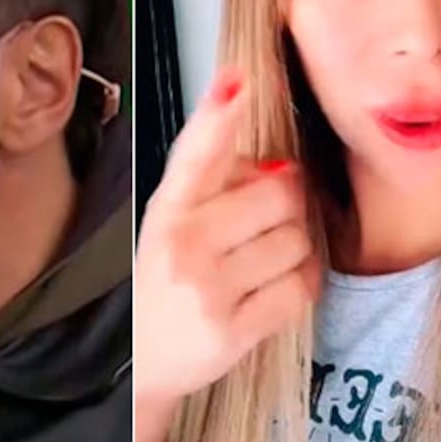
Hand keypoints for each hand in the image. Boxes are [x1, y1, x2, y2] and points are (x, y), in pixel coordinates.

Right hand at [132, 67, 321, 405]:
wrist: (141, 360)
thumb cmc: (166, 280)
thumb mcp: (173, 223)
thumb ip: (215, 185)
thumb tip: (274, 163)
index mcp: (167, 210)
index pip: (196, 153)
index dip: (218, 115)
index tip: (235, 81)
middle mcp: (183, 245)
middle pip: (276, 194)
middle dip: (284, 205)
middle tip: (262, 223)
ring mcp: (207, 289)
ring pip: (296, 241)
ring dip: (293, 248)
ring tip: (261, 262)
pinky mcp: (233, 330)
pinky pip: (300, 288)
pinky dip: (299, 284)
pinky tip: (274, 287)